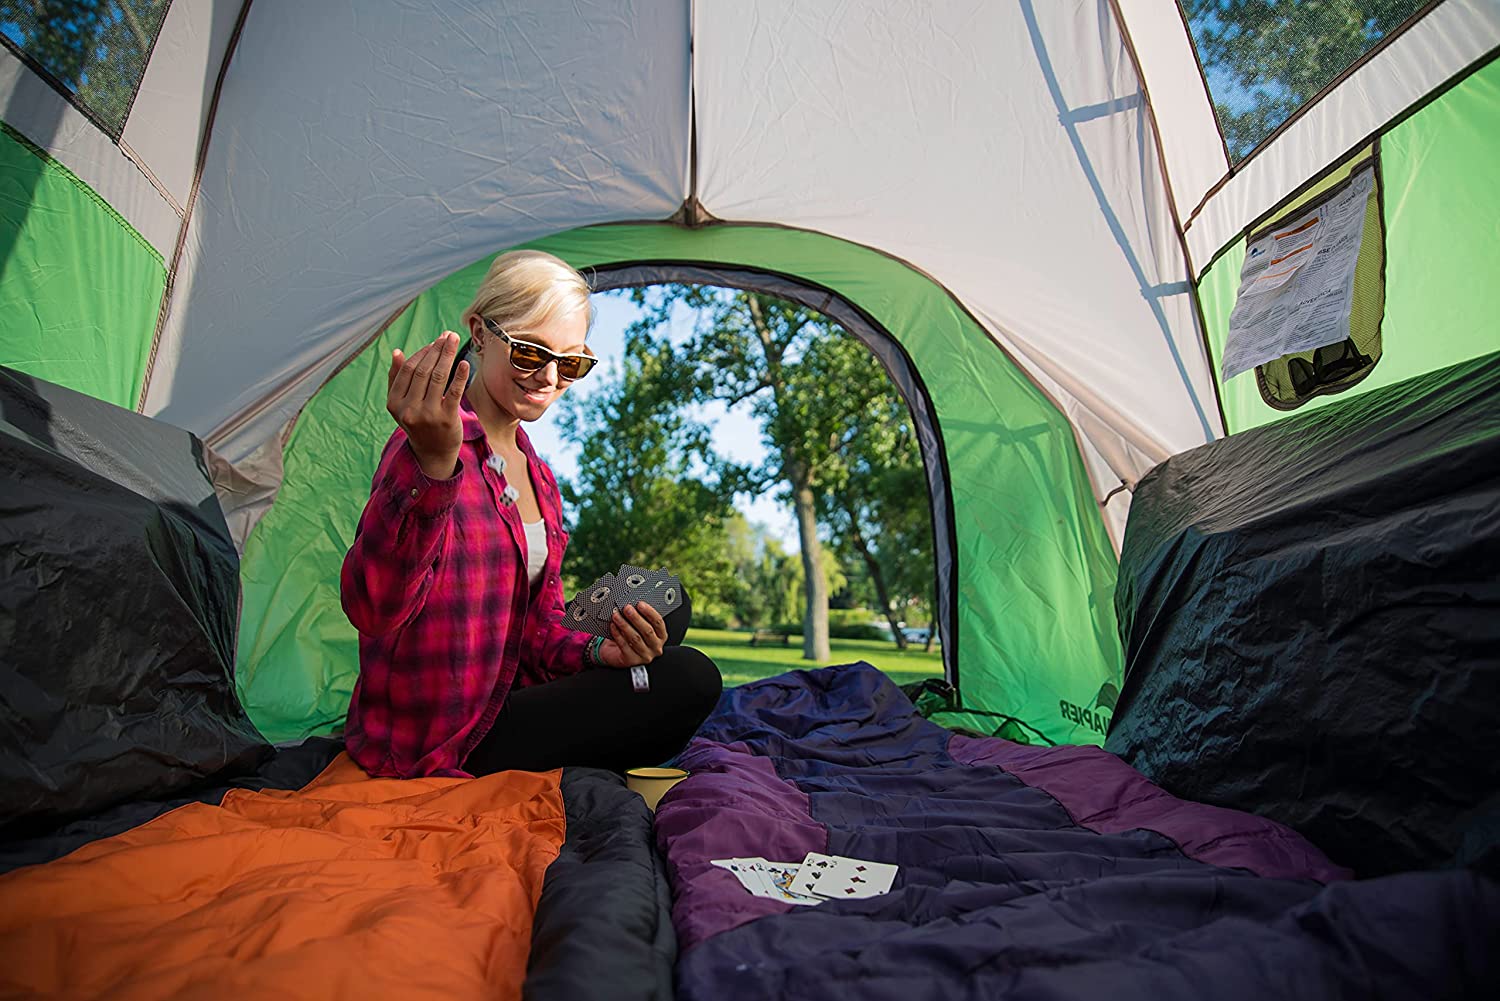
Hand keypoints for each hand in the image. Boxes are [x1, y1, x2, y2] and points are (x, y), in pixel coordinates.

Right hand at [387, 331, 469, 479]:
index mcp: (394, 403)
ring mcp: (428, 415)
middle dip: (437, 349)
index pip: (408, 370)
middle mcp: (409, 409)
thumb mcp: (401, 405)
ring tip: (455, 341)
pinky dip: (459, 375)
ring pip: (437, 377)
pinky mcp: (447, 419)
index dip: (422, 353)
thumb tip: (397, 352)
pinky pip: (454, 392)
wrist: (433, 452)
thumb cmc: (418, 421)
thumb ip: (397, 379)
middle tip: (448, 336)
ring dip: (447, 355)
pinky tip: (464, 363)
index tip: (435, 342)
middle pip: (423, 371)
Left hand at [597, 602, 668, 667]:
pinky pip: (624, 645)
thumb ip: (640, 618)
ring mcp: (644, 656)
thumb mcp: (639, 627)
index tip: (640, 604)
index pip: (659, 623)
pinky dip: (617, 634)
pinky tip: (614, 626)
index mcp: (661, 637)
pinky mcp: (632, 660)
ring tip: (617, 616)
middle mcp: (655, 647)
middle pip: (647, 631)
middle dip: (636, 618)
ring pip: (635, 638)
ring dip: (625, 625)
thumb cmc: (630, 638)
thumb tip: (633, 606)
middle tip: (627, 608)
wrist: (617, 653)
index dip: (649, 612)